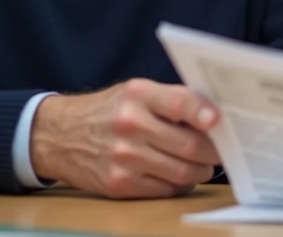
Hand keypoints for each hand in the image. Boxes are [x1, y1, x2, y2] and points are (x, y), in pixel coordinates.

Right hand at [30, 79, 221, 198]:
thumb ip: (172, 100)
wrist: (59, 135)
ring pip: (181, 172)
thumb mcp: (135, 92)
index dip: (204, 113)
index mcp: (138, 95)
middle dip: (213, 151)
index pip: (180, 102)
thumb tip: (216, 115)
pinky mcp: (119, 184)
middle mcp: (130, 125)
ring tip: (203, 165)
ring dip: (200, 171)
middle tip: (223, 151)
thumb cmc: (108, 111)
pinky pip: (164, 190)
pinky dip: (179, 185)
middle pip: (188, 145)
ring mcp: (124, 157)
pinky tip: (180, 176)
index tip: (220, 121)